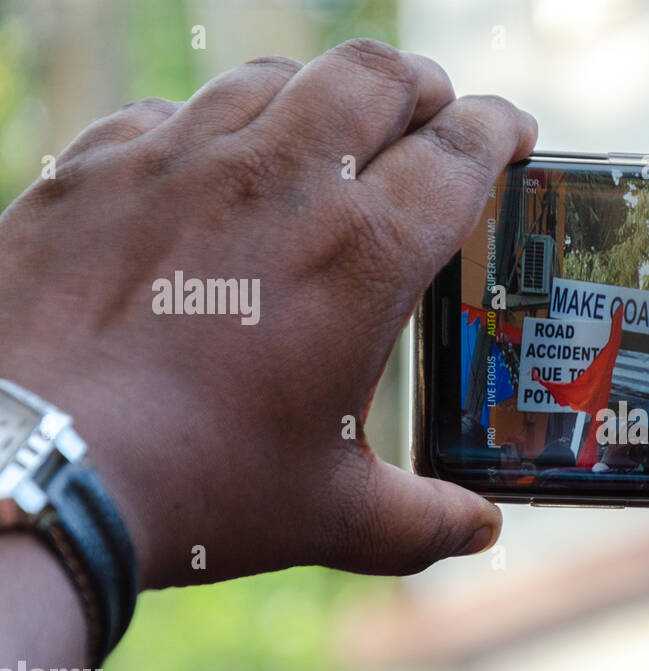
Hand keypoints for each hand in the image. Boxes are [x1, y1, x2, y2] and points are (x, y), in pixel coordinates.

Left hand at [0, 40, 536, 588]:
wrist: (31, 466)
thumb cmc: (195, 490)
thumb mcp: (330, 514)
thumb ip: (421, 520)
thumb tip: (480, 531)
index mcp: (362, 256)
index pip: (460, 151)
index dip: (500, 130)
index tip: (516, 134)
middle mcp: (280, 182)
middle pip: (377, 77)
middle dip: (423, 87)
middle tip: (435, 114)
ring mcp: (179, 160)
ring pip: (276, 77)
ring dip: (322, 95)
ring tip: (331, 131)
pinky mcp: (96, 167)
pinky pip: (172, 112)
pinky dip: (212, 126)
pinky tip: (210, 168)